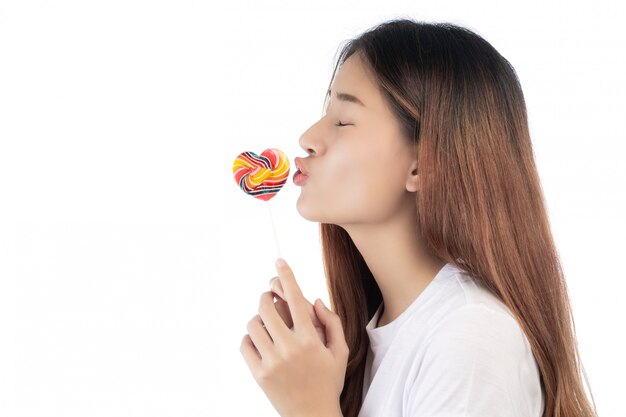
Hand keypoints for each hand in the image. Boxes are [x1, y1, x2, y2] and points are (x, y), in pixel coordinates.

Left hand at [240, 258, 348, 416]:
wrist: (313, 416)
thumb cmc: (329, 382)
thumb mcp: (340, 352)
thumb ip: (331, 322)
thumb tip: (313, 299)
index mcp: (310, 340)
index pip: (296, 299)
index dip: (287, 276)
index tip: (279, 261)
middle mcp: (290, 349)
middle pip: (267, 308)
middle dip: (266, 297)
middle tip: (270, 298)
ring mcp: (272, 362)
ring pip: (253, 325)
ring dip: (258, 318)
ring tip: (267, 323)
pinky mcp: (259, 374)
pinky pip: (245, 345)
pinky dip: (250, 338)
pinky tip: (260, 341)